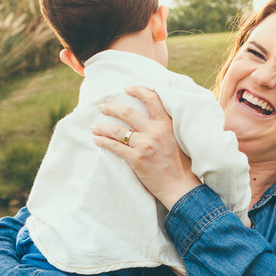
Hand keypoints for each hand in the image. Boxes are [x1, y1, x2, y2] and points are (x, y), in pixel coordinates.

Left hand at [93, 86, 200, 207]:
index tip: (127, 88)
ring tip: (95, 127)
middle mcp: (155, 131)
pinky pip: (114, 146)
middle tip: (103, 107)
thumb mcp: (178, 139)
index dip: (138, 90)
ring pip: (117, 130)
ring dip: (102, 127)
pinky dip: (103, 142)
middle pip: (127, 112)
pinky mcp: (136, 159)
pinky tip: (97, 140)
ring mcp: (145, 145)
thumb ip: (166, 127)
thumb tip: (153, 119)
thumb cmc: (181, 165)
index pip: (152, 99)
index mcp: (167, 124)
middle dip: (111, 107)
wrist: (180, 186)